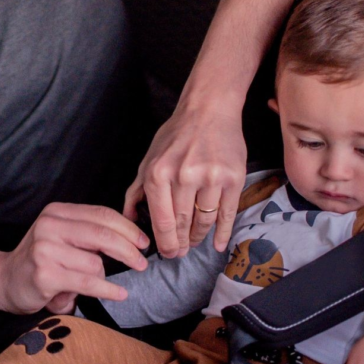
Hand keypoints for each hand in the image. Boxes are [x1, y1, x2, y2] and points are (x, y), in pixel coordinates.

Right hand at [0, 203, 149, 313]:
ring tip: (94, 284)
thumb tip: (133, 239)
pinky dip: (107, 290)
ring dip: (103, 277)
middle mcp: (50, 226)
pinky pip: (88, 282)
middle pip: (103, 235)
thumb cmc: (40, 260)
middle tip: (142, 263)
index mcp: (57, 212)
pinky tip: (119, 294)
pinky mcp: (45, 275)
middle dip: (129, 250)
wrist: (3, 280)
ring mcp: (45, 250)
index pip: (102, 214)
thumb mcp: (62, 237)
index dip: (128, 228)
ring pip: (96, 263)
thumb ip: (89, 233)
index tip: (143, 241)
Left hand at [123, 104, 245, 257]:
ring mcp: (211, 177)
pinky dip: (222, 232)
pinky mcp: (233, 178)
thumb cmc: (176, 135)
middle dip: (181, 243)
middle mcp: (184, 176)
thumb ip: (136, 190)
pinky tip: (217, 243)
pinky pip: (227, 214)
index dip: (165, 242)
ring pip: (204, 221)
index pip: (162, 220)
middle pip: (183, 223)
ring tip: (195, 241)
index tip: (167, 253)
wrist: (209, 110)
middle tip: (181, 252)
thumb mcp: (149, 159)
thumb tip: (129, 218)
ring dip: (198, 236)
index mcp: (159, 173)